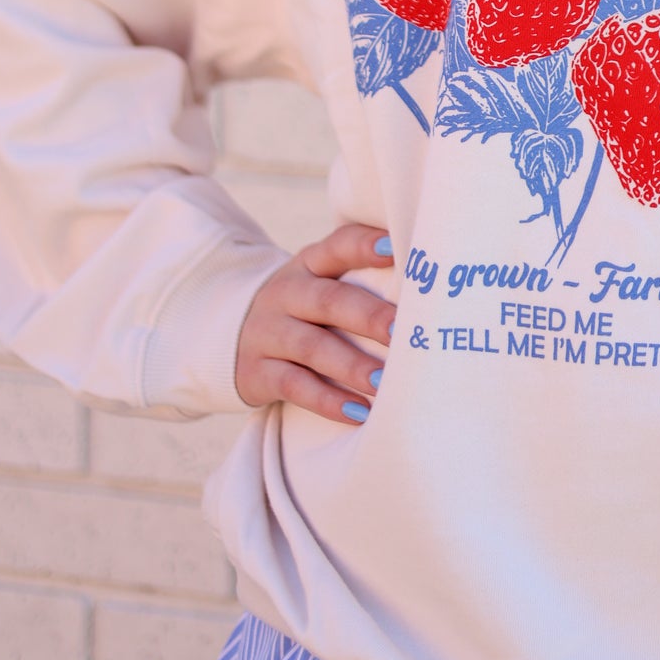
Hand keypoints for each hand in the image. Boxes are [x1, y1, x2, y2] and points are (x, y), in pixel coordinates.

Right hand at [235, 222, 394, 425]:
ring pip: (311, 347)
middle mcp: (287, 293)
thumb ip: (361, 279)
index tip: (394, 249)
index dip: (364, 246)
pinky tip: (358, 413)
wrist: (230, 334)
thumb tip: (429, 288)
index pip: (337, 246)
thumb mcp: (320, 283)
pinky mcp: (256, 371)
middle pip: (329, 301)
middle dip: (368, 316)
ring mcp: (268, 332)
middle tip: (402, 333)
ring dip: (351, 366)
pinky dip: (327, 401)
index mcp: (309, 264)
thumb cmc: (303, 308)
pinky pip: (293, 386)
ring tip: (384, 382)